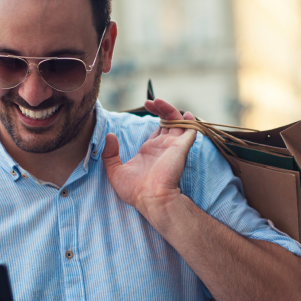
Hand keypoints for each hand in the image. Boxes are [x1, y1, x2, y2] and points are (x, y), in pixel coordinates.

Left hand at [103, 99, 196, 219]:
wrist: (151, 199)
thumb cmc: (134, 190)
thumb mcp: (114, 171)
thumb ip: (110, 154)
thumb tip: (109, 136)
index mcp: (150, 150)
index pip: (158, 128)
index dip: (155, 114)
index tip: (146, 104)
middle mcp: (163, 146)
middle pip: (168, 121)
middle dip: (161, 108)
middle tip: (150, 101)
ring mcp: (173, 146)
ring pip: (178, 122)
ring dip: (170, 109)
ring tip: (158, 102)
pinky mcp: (181, 147)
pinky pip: (190, 131)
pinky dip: (190, 122)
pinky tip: (186, 115)